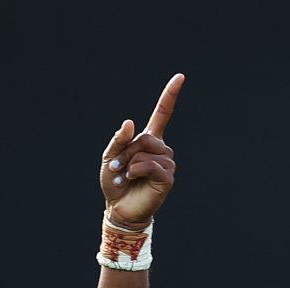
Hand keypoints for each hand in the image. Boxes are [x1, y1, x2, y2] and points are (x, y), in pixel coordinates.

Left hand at [100, 74, 181, 228]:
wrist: (119, 209)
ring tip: (125, 176)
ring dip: (130, 164)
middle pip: (146, 138)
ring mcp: (167, 164)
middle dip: (127, 151)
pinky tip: (134, 180)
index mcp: (150, 141)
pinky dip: (136, 171)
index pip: (163, 114)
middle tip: (118, 168)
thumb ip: (118, 140)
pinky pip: (150, 165)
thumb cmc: (115, 183)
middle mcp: (162, 150)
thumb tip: (130, 123)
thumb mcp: (110, 158)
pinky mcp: (167, 178)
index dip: (170, 96)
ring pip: (146, 152)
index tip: (180, 77)